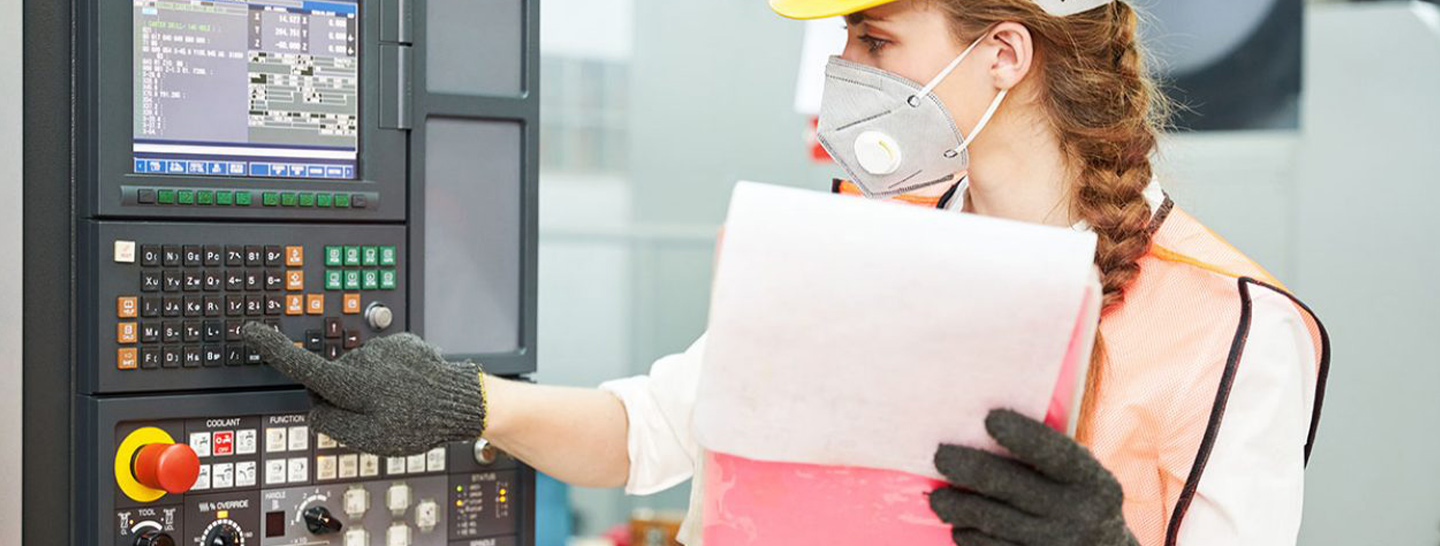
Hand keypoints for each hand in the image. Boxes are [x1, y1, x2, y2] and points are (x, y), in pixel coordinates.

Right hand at [241, 322, 485, 455]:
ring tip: (400, 404)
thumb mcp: (368, 438)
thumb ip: (332, 424)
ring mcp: (383, 348)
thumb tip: (314, 409)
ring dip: (372, 387)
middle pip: (334, 378)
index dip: (271, 348)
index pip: (300, 364)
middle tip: (375, 416)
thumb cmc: (418, 422)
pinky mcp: (402, 344)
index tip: (249, 330)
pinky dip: (390, 376)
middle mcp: (362, 359)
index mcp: (349, 382)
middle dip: (343, 396)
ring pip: (361, 371)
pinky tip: (410, 390)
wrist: (462, 400)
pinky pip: (384, 363)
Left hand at [929, 409, 1136, 545]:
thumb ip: (1048, 456)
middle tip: (941, 456)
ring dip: (958, 507)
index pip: (1056, 455)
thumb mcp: (1082, 477)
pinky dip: (971, 536)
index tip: (990, 418)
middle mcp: (1079, 514)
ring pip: (994, 522)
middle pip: (1012, 486)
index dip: (1024, 436)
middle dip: (970, 468)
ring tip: (938, 499)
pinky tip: (960, 526)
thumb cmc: (1079, 499)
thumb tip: (983, 428)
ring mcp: (1057, 544)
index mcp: (1093, 481)